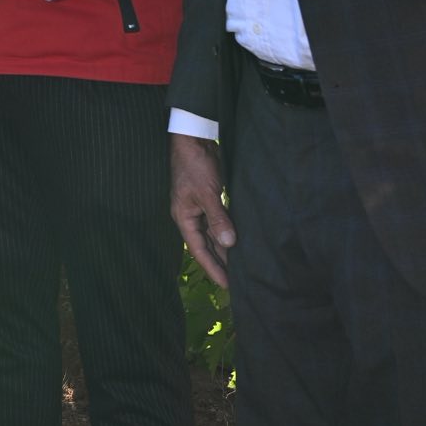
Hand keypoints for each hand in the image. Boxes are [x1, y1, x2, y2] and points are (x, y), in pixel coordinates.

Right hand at [169, 134, 233, 287]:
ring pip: (213, 235)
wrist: (193, 140)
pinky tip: (239, 241)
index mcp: (184, 217)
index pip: (198, 250)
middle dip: (220, 263)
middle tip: (238, 282)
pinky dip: (228, 233)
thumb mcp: (206, 193)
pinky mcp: (209, 200)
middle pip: (205, 245)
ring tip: (241, 267)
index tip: (227, 285)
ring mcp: (199, 208)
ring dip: (225, 249)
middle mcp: (190, 216)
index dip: (212, 268)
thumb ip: (218, 219)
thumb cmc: (194, 166)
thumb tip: (230, 243)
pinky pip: (219, 222)